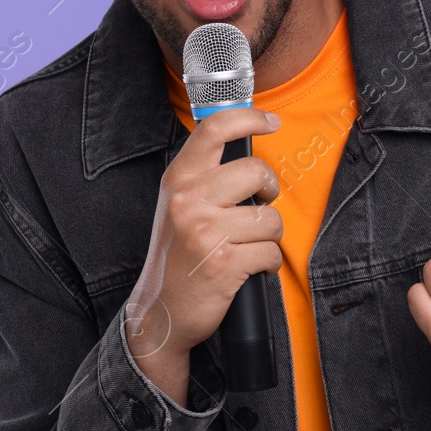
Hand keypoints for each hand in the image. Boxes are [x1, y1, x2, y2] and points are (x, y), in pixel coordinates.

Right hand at [125, 107, 283, 402]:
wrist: (159, 313)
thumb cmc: (176, 256)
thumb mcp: (177, 205)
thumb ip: (204, 174)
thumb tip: (246, 140)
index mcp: (178, 179)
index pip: (214, 128)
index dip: (250, 117)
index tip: (271, 120)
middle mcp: (188, 200)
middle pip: (256, 171)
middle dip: (268, 191)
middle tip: (259, 206)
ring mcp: (205, 232)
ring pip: (270, 218)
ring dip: (267, 237)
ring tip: (245, 247)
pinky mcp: (224, 264)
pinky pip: (271, 253)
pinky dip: (267, 264)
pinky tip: (247, 269)